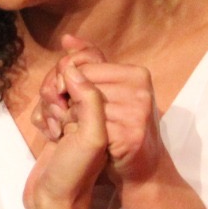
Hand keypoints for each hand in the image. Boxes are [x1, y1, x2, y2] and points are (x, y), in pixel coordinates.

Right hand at [23, 53, 109, 208]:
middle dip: (55, 92)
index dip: (69, 78)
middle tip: (60, 118)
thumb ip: (89, 100)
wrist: (54, 202)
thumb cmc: (76, 173)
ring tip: (54, 129)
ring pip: (54, 90)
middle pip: (68, 76)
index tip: (64, 100)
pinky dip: (42, 116)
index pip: (86, 70)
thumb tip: (72, 70)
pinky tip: (48, 134)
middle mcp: (95, 110)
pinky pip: (47, 106)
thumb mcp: (91, 136)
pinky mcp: (61, 126)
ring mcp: (77, 118)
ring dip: (47, 106)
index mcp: (108, 108)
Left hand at [33, 35, 165, 187]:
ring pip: (83, 106)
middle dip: (66, 100)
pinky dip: (77, 135)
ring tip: (72, 129)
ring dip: (69, 119)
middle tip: (65, 116)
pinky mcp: (129, 136)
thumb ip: (89, 63)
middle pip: (82, 84)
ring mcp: (137, 113)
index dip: (67, 82)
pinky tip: (79, 141)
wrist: (143, 169)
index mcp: (137, 74)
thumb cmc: (122, 127)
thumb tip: (66, 39)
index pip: (85, 66)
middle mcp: (141, 90)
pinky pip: (89, 127)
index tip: (64, 98)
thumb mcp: (109, 90)